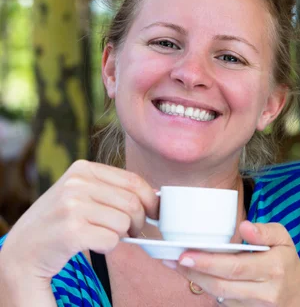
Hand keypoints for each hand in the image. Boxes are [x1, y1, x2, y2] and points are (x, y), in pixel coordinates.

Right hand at [0, 160, 158, 283]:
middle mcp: (76, 183)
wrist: (23, 250)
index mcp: (83, 169)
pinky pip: (112, 240)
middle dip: (138, 221)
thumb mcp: (82, 193)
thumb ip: (112, 189)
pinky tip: (91, 245)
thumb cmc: (61, 222)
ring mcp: (72, 206)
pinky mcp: (71, 231)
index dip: (151, 199)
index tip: (156, 212)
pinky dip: (108, 247)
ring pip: (124, 223)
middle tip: (131, 231)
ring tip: (103, 236)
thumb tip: (155, 197)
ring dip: (121, 235)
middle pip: (133, 202)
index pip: (133, 180)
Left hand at [169, 221, 299, 306]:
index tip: (185, 254)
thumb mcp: (285, 240)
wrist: (299, 300)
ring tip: (175, 264)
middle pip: (220, 284)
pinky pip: (220, 301)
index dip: (207, 262)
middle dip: (192, 272)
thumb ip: (265, 231)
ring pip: (217, 294)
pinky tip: (193, 274)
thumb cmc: (287, 264)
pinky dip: (205, 287)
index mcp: (274, 268)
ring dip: (194, 280)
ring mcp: (253, 306)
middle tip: (171, 259)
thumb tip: (245, 226)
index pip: (235, 267)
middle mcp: (264, 291)